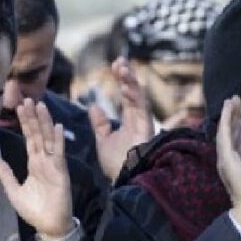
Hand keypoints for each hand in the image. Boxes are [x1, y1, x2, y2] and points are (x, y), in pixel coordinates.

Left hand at [0, 99, 73, 240]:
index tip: (20, 107)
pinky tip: (57, 127)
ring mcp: (53, 165)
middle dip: (32, 117)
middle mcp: (44, 161)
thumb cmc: (34, 210)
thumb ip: (5, 175)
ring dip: (44, 123)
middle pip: (37, 134)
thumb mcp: (14, 191)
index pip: (29, 138)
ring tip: (40, 106)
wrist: (49, 226)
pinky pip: (58, 154)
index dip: (25, 123)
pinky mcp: (60, 172)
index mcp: (34, 164)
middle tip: (27, 99)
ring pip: (47, 139)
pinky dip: (57, 140)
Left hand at [90, 57, 155, 179]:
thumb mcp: (103, 140)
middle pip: (134, 92)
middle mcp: (139, 119)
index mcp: (130, 120)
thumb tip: (93, 105)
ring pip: (139, 97)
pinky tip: (126, 86)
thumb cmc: (116, 164)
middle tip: (119, 61)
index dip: (122, 80)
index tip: (115, 65)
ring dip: (131, 81)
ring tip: (121, 68)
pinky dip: (135, 97)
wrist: (125, 179)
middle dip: (127, 76)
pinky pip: (142, 109)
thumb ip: (100, 123)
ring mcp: (144, 123)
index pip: (127, 95)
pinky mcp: (147, 129)